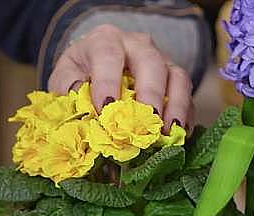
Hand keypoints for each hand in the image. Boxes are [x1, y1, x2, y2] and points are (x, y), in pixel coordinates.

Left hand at [48, 24, 193, 131]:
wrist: (97, 68)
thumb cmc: (81, 74)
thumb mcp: (65, 77)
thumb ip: (69, 87)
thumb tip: (81, 99)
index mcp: (105, 40)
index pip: (108, 54)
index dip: (107, 81)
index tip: (105, 109)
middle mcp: (137, 45)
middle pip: (152, 63)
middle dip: (150, 95)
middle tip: (145, 124)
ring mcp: (162, 61)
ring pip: (178, 77)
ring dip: (175, 107)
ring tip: (166, 133)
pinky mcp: (175, 81)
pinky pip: (188, 96)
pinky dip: (185, 117)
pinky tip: (178, 136)